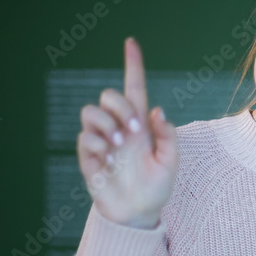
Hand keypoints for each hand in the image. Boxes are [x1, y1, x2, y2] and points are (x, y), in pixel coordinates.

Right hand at [77, 37, 178, 228]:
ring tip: (119, 145)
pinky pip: (84, 137)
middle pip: (108, 95)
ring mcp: (102, 140)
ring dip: (106, 124)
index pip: (134, 88)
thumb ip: (168, 135)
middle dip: (119, 107)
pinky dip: (96, 144)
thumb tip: (156, 110)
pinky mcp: (88, 156)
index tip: (131, 43)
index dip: (133, 65)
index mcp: (141, 124)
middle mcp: (119, 127)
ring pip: (90, 111)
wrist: (139, 213)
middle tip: (134, 131)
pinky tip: (107, 159)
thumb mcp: (171, 161)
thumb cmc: (157, 186)